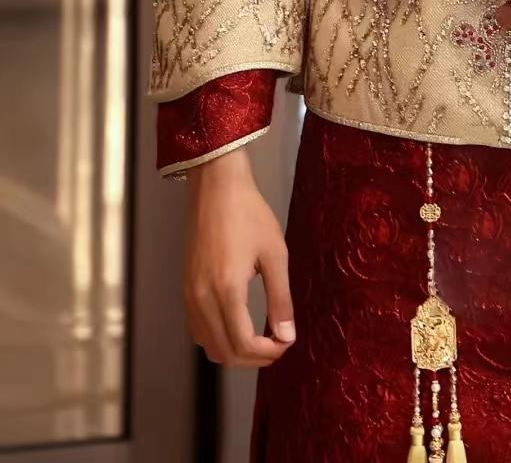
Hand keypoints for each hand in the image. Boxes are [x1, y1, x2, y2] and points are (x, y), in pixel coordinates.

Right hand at [182, 147, 294, 367]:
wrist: (217, 188)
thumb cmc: (249, 214)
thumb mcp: (275, 254)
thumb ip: (281, 299)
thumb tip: (287, 336)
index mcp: (226, 289)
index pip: (242, 344)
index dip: (267, 354)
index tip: (285, 344)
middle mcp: (201, 298)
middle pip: (223, 353)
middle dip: (253, 359)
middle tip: (277, 346)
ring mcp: (189, 294)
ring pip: (207, 345)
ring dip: (234, 351)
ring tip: (261, 339)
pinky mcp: (185, 288)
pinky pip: (197, 329)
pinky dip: (218, 338)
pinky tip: (239, 325)